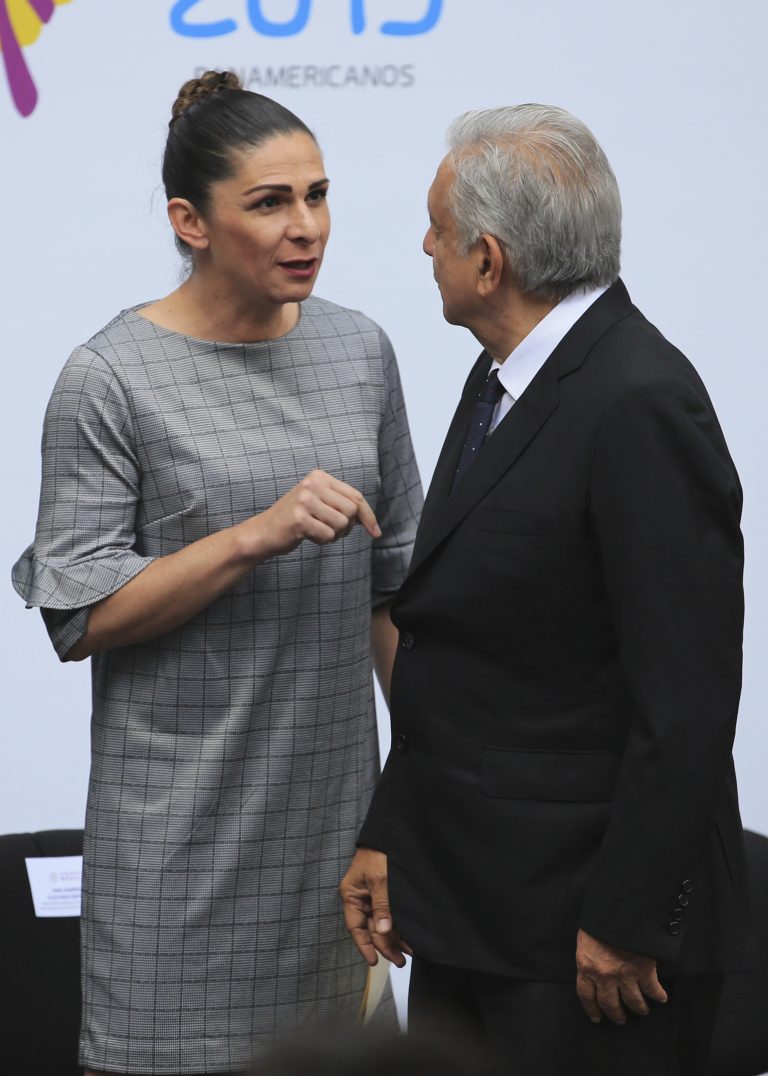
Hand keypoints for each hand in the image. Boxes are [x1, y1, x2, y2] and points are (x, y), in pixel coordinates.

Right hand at [249, 469, 380, 558]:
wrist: (263, 532)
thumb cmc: (296, 520)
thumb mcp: (319, 503)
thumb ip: (342, 504)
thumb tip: (370, 520)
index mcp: (319, 476)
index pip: (355, 496)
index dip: (368, 516)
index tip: (376, 532)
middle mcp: (312, 484)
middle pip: (351, 511)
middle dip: (346, 527)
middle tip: (330, 530)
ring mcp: (305, 500)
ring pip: (342, 524)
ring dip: (333, 535)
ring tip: (317, 530)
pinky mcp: (299, 518)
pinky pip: (328, 536)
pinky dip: (322, 541)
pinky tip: (308, 536)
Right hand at [340, 848, 411, 967]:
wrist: (390, 832)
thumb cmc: (378, 853)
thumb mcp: (379, 879)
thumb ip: (382, 906)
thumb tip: (384, 932)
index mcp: (352, 895)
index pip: (356, 927)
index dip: (365, 946)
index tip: (374, 962)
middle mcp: (361, 898)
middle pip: (372, 928)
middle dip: (386, 945)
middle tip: (401, 960)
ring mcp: (373, 896)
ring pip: (383, 924)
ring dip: (395, 937)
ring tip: (410, 951)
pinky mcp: (385, 893)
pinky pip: (390, 914)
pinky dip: (398, 925)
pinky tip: (408, 936)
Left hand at [575, 928, 667, 1024]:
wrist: (619, 910)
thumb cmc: (600, 920)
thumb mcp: (586, 937)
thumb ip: (589, 955)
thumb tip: (592, 964)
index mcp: (586, 965)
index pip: (586, 995)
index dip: (591, 1008)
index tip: (596, 1017)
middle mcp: (604, 976)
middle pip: (609, 1004)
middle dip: (616, 1014)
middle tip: (620, 1019)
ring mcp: (624, 975)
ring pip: (633, 1002)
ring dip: (639, 1008)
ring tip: (642, 1010)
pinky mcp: (643, 971)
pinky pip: (652, 990)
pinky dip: (659, 995)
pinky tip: (661, 997)